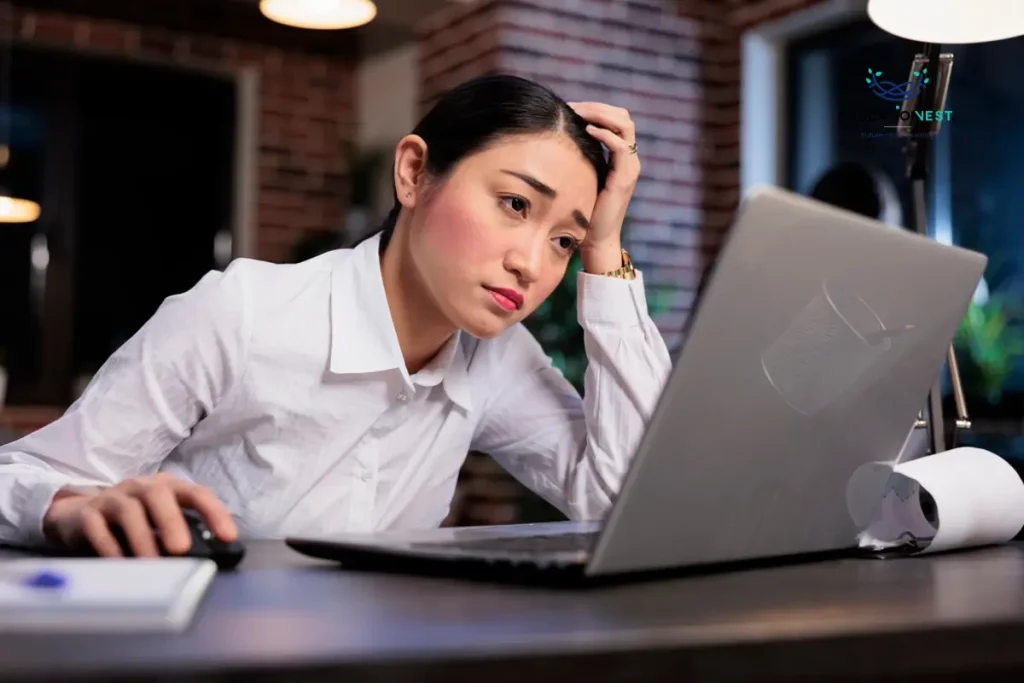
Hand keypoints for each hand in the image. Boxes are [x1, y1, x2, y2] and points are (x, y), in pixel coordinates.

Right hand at [42, 473, 237, 557]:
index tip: (228, 537)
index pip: (196, 493)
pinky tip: (119, 564)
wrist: (79, 516)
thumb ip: (181, 531)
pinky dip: (109, 546)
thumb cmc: (133, 521)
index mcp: (167, 487)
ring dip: (142, 538)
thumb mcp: (159, 521)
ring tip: (152, 564)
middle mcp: (141, 487)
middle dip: (172, 521)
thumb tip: (209, 556)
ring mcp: (112, 498)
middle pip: (158, 495)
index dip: (214, 512)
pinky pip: (97, 527)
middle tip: (181, 550)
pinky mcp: (87, 514)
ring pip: (128, 511)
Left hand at [566, 101, 641, 272]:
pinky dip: (605, 134)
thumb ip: (577, 158)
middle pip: (623, 116)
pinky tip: (587, 131)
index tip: (569, 107)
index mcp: (620, 157)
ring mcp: (629, 167)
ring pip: (625, 125)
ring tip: (579, 114)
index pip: (615, 119)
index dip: (594, 108)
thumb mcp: (580, 177)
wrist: (596, 239)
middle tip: (572, 106)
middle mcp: (629, 159)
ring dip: (601, 115)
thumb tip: (554, 138)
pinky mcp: (624, 178)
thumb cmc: (583, 211)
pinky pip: (621, 146)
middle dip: (597, 107)